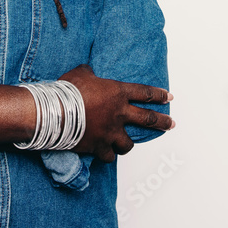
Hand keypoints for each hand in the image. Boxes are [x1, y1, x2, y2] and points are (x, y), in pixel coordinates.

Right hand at [59, 64, 173, 162]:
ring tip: (126, 144)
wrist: (56, 111)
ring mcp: (111, 132)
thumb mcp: (80, 73)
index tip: (169, 97)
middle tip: (171, 124)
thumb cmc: (68, 90)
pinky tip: (105, 153)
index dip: (158, 95)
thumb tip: (89, 72)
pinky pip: (109, 155)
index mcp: (117, 93)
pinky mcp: (100, 146)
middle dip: (163, 122)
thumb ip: (90, 73)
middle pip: (148, 119)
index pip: (145, 93)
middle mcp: (119, 113)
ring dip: (127, 143)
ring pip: (128, 144)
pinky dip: (108, 154)